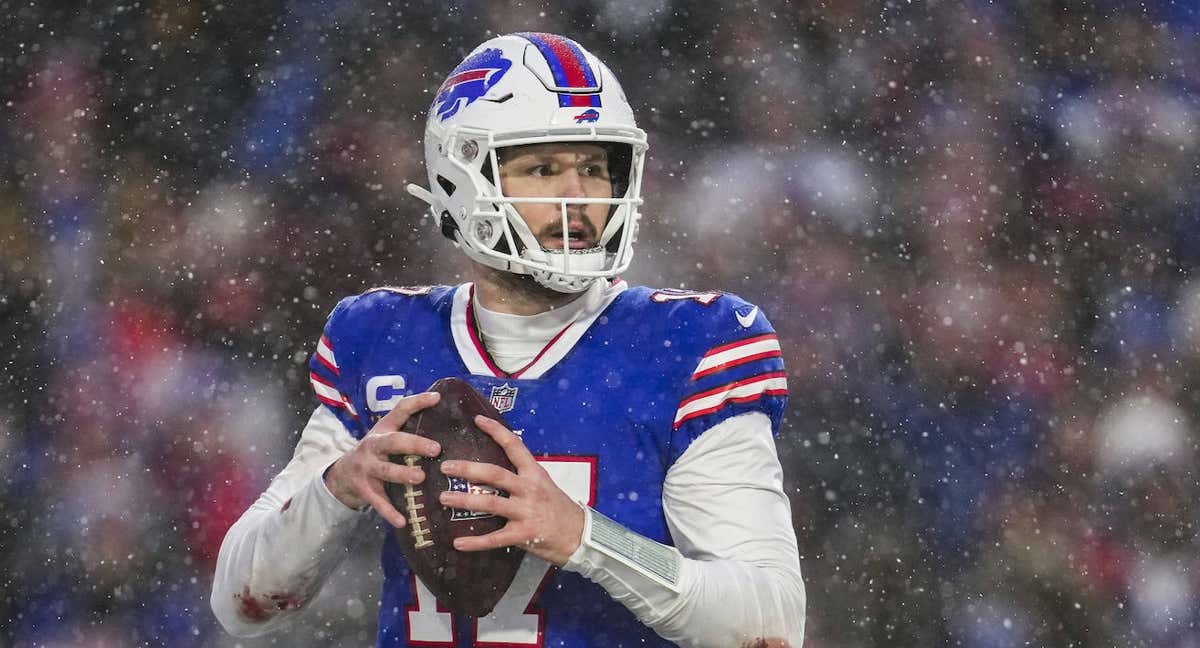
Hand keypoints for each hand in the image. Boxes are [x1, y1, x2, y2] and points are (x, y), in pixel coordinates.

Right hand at [323, 392, 442, 526]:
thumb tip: (443, 412)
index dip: (418, 402)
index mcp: (383, 429)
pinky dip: (389, 512)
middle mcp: (374, 446)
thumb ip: (408, 428)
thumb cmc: (376, 452)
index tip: (437, 398)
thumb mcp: (387, 435)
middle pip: (393, 442)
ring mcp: (366, 468)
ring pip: (385, 471)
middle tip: (435, 449)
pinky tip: (402, 521)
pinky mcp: (363, 489)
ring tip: (420, 478)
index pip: (400, 410)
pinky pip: (378, 501)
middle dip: (413, 444)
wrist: (342, 474)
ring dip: (402, 474)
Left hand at [438, 415, 584, 565]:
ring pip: (491, 503)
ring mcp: (526, 512)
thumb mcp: (544, 485)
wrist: (579, 535)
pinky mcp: (524, 534)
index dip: (496, 431)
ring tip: (444, 498)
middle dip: (468, 470)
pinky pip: (495, 538)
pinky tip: (458, 542)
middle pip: (495, 474)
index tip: (477, 419)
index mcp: (534, 473)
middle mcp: (529, 489)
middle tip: (446, 467)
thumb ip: (521, 477)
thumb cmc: (558, 508)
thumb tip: (491, 471)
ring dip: (465, 500)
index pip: (514, 446)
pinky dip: (475, 541)